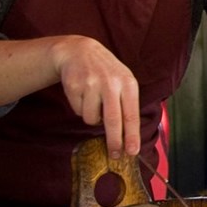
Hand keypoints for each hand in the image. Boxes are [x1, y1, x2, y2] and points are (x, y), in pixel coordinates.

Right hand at [50, 35, 140, 156]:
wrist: (80, 51)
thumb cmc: (107, 73)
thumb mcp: (123, 82)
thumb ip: (127, 105)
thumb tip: (130, 137)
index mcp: (128, 83)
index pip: (131, 115)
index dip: (132, 135)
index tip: (133, 151)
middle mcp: (111, 83)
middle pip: (113, 120)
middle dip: (115, 141)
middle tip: (116, 155)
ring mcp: (91, 84)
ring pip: (92, 119)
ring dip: (93, 118)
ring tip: (95, 102)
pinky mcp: (74, 86)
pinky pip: (79, 111)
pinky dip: (81, 109)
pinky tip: (83, 94)